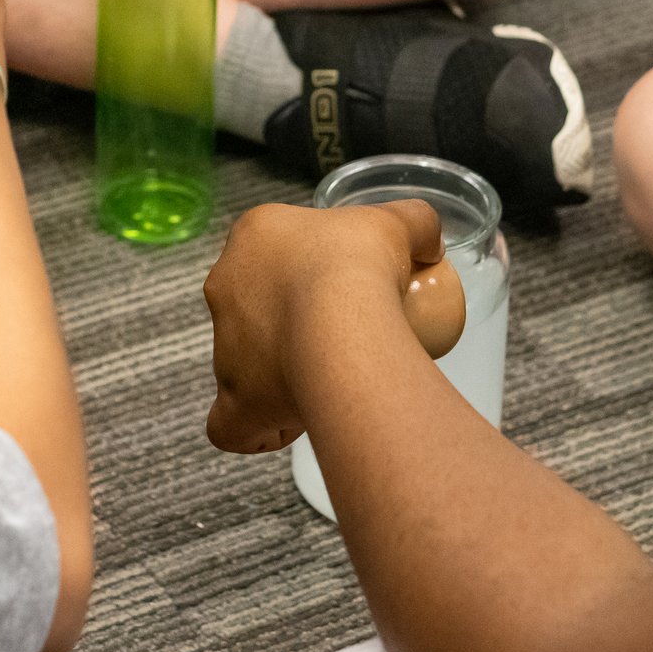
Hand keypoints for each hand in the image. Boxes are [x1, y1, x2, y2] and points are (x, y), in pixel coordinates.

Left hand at [203, 198, 447, 453]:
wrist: (344, 322)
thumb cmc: (361, 265)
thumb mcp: (396, 224)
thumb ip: (412, 223)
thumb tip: (428, 243)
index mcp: (252, 237)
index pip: (269, 254)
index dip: (300, 273)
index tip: (339, 289)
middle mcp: (225, 288)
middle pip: (251, 307)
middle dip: (284, 322)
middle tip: (334, 335)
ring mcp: (224, 347)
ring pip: (243, 364)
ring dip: (277, 373)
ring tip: (327, 381)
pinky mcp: (234, 401)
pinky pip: (233, 424)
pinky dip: (255, 429)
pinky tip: (289, 427)